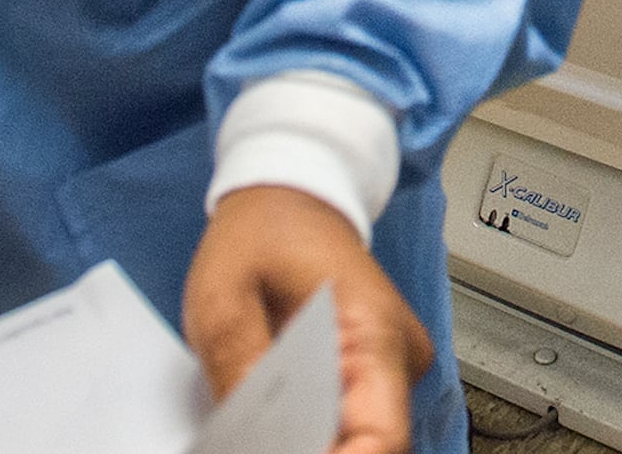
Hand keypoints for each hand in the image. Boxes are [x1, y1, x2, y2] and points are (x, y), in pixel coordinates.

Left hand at [185, 186, 433, 453]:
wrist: (292, 193)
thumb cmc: (263, 232)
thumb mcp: (223, 301)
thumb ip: (240, 375)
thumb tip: (249, 442)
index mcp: (375, 332)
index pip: (382, 442)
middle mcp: (399, 358)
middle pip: (367, 446)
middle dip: (305, 448)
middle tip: (245, 433)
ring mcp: (390, 369)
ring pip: (353, 438)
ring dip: (300, 439)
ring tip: (250, 417)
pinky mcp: (373, 376)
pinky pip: (344, 422)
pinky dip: (303, 429)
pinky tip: (267, 412)